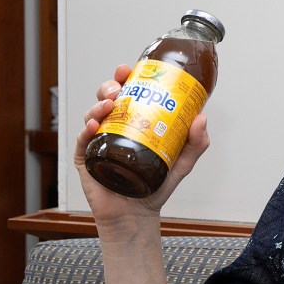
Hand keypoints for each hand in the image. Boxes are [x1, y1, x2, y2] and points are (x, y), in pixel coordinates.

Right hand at [74, 64, 211, 227]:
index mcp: (134, 122)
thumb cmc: (157, 185)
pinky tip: (93, 125)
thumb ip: (196, 142)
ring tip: (109, 104)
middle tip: (119, 85)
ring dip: (98, 104)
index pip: (128, 94)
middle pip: (106, 98)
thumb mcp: (183, 161)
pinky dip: (86, 130)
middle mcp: (114, 128)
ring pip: (92, 115)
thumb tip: (201, 118)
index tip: (130, 69)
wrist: (139, 214)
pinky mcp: (87, 159)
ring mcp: (98, 142)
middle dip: (109, 86)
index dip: (126, 79)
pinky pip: (82, 141)